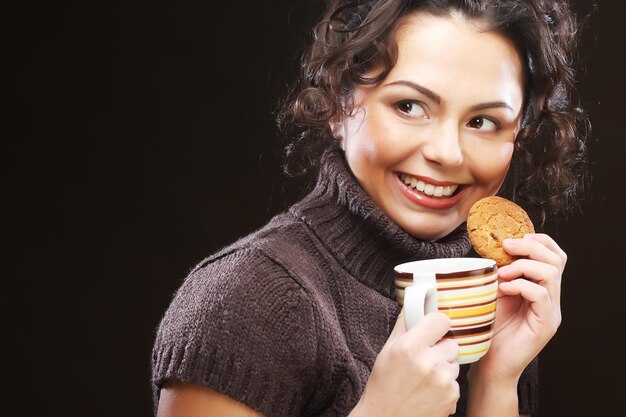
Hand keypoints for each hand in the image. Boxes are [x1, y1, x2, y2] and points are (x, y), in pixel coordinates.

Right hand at [352, 311, 459, 416]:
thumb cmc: (384, 384)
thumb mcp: (388, 350)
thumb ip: (404, 324)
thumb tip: (416, 300)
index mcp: (410, 346)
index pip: (441, 320)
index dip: (437, 324)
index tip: (433, 329)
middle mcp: (428, 363)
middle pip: (451, 343)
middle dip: (440, 349)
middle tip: (424, 360)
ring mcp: (442, 382)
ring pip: (454, 363)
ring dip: (443, 368)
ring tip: (424, 379)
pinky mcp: (452, 398)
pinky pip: (455, 383)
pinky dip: (446, 387)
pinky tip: (428, 392)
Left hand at [471, 233, 564, 381]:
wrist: (489, 365)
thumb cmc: (487, 330)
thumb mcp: (492, 294)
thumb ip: (498, 273)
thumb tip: (489, 248)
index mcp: (541, 288)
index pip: (554, 254)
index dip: (537, 240)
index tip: (510, 240)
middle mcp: (551, 298)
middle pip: (556, 259)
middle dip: (530, 246)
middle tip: (506, 247)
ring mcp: (551, 312)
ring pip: (550, 273)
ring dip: (523, 265)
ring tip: (501, 273)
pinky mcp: (546, 325)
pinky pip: (541, 295)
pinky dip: (521, 285)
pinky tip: (503, 289)